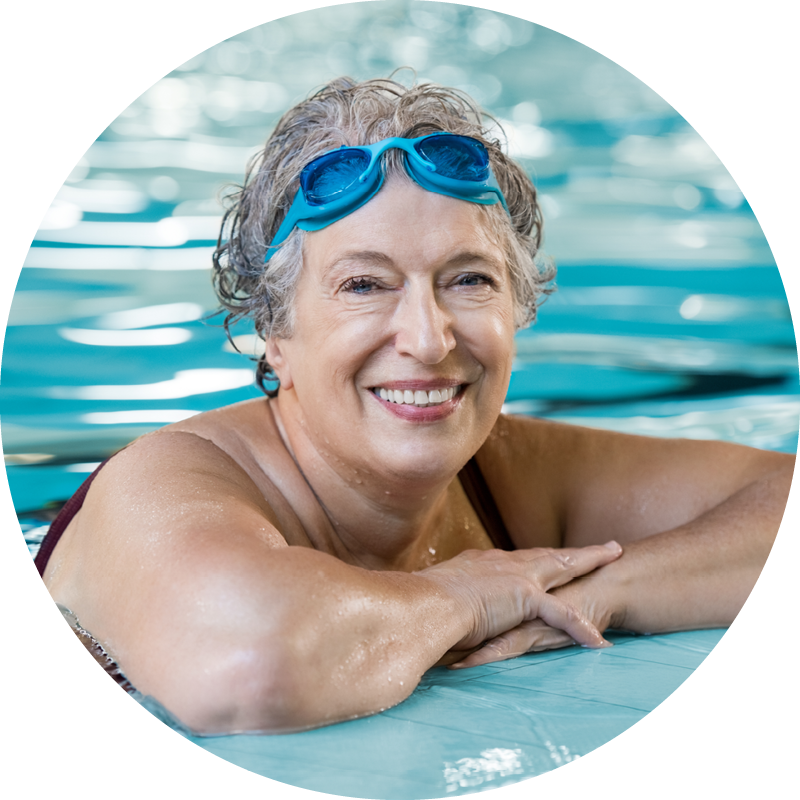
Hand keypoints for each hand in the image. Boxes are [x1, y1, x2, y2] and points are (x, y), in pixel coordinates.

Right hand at [417, 541, 622, 664]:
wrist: (423, 604)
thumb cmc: (421, 605)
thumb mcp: (438, 596)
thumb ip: (448, 601)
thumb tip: (438, 611)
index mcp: (483, 564)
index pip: (519, 559)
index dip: (538, 558)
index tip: (549, 557)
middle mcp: (502, 563)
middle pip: (549, 554)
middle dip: (577, 552)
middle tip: (605, 546)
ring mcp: (515, 576)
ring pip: (563, 567)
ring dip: (591, 562)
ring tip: (614, 558)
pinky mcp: (524, 595)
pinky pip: (561, 613)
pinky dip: (580, 627)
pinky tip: (598, 640)